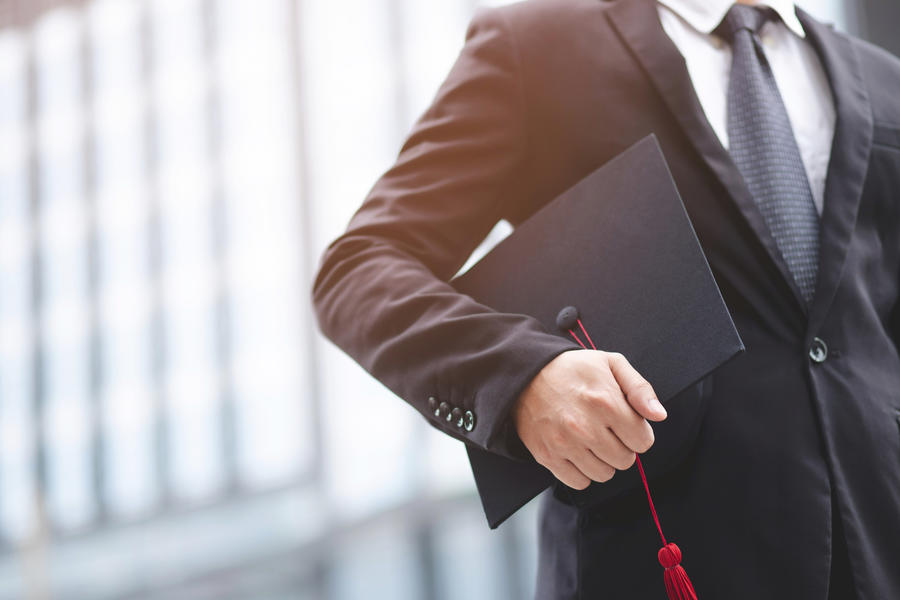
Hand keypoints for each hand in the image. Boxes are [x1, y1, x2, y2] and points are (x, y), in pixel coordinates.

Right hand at [512, 349, 666, 489]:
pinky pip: (579, 482)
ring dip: (603, 461)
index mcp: (606, 402)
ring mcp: (565, 444)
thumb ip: (640, 388)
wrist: (526, 373)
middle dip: (621, 446)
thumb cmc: (572, 368)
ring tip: (591, 440)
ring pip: (604, 474)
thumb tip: (659, 415)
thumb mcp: (611, 364)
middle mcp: (585, 427)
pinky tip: (577, 451)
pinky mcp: (547, 456)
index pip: (643, 441)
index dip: (637, 432)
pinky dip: (582, 471)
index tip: (624, 422)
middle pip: (625, 460)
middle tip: (606, 429)